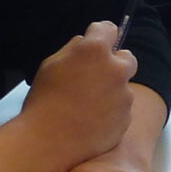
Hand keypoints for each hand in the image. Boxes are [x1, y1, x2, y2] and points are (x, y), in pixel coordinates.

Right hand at [19, 22, 137, 169]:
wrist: (48, 142)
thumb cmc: (44, 99)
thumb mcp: (50, 64)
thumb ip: (72, 49)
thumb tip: (85, 43)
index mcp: (95, 51)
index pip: (109, 29)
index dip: (100, 34)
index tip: (95, 41)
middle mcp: (116, 70)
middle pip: (127, 57)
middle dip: (114, 63)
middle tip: (95, 75)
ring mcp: (124, 97)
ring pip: (123, 87)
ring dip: (111, 90)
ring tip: (87, 106)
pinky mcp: (126, 120)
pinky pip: (121, 110)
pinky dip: (111, 113)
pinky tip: (91, 122)